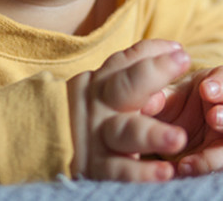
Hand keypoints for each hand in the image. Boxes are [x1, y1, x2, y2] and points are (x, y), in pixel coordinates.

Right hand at [66, 39, 192, 181]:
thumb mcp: (105, 88)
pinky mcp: (96, 168)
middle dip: (154, 73)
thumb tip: (176, 48)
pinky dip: (142, 173)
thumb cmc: (90, 115)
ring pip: (126, 132)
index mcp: (102, 83)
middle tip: (183, 61)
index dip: (154, 53)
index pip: (127, 61)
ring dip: (153, 135)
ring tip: (178, 138)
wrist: (38, 150)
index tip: (180, 51)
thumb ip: (136, 69)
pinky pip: (121, 170)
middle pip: (125, 86)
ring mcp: (97, 137)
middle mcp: (99, 106)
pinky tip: (166, 172)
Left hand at [153, 65, 222, 176]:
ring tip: (188, 163)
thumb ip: (161, 97)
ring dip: (217, 156)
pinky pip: (221, 171)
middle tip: (214, 117)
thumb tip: (146, 101)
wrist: (183, 134)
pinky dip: (203, 171)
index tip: (206, 89)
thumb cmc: (183, 104)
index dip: (222, 85)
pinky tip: (182, 171)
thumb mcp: (173, 97)